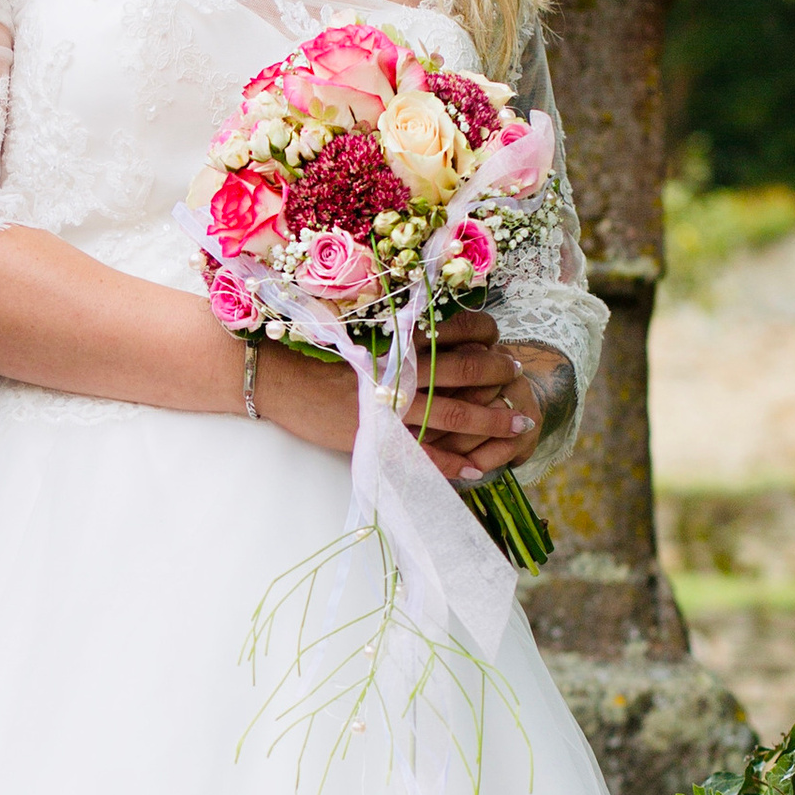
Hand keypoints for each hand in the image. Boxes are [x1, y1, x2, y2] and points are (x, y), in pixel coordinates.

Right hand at [255, 312, 565, 478]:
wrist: (276, 379)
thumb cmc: (313, 349)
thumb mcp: (360, 327)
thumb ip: (397, 328)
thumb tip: (432, 325)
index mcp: (399, 336)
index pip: (458, 330)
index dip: (486, 335)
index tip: (499, 341)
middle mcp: (403, 368)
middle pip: (469, 370)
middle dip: (500, 375)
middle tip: (516, 376)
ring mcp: (393, 405)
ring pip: (457, 413)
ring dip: (493, 420)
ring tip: (517, 422)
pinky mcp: (379, 436)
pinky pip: (426, 455)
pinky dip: (455, 464)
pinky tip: (479, 469)